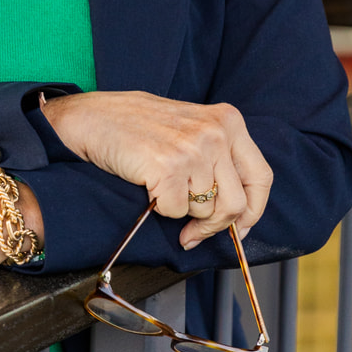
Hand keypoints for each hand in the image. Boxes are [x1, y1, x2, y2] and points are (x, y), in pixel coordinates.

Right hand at [41, 91, 271, 247]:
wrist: (91, 118)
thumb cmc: (137, 126)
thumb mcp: (191, 128)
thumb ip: (219, 157)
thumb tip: (239, 212)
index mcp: (228, 120)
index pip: (261, 177)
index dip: (253, 211)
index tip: (240, 228)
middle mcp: (216, 132)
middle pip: (236, 203)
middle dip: (214, 227)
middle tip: (193, 234)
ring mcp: (193, 148)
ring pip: (206, 211)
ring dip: (183, 213)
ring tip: (163, 191)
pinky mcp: (168, 167)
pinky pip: (176, 211)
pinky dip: (160, 208)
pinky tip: (147, 185)